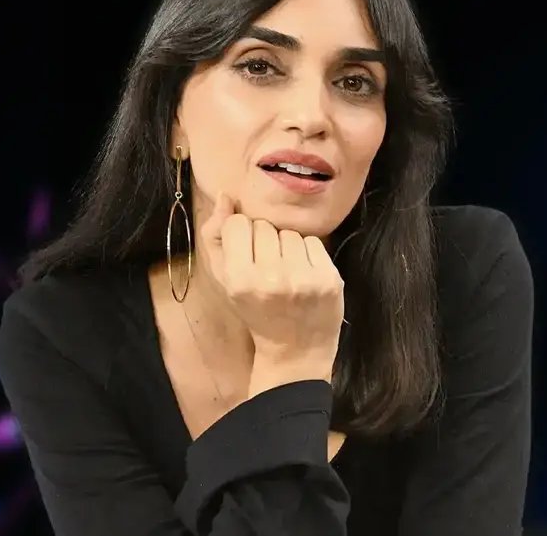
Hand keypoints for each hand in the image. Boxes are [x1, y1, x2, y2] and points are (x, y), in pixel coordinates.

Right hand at [201, 193, 344, 380]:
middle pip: (265, 226)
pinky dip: (308, 254)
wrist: (295, 351)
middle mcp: (272, 278)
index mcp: (240, 280)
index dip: (241, 236)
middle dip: (265, 241)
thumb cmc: (257, 312)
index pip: (237, 223)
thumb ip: (216, 237)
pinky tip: (304, 274)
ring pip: (290, 232)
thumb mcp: (226, 281)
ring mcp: (303, 278)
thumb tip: (225, 196)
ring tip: (287, 271)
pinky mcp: (329, 278)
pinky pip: (313, 241)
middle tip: (268, 268)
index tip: (246, 256)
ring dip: (288, 247)